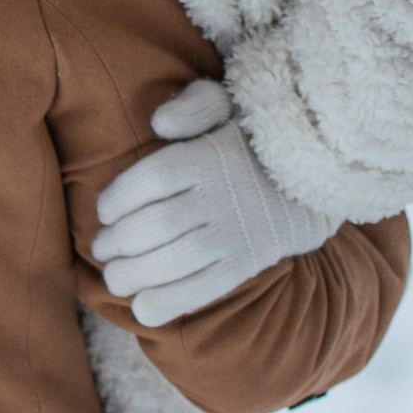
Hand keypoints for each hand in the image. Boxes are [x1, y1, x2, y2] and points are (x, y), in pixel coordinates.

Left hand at [91, 77, 331, 327]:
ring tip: (113, 277)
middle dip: (118, 242)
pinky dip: (169, 302)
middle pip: (157, 224)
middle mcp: (222, 197)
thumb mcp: (228, 106)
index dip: (118, 198)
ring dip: (134, 274)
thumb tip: (159, 121)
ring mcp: (236, 234)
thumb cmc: (250, 140)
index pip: (153, 178)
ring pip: (175, 260)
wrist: (311, 178)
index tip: (103, 212)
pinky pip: (204, 288)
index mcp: (211, 156)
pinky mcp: (245, 263)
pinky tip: (142, 307)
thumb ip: (193, 104)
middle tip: (101, 248)